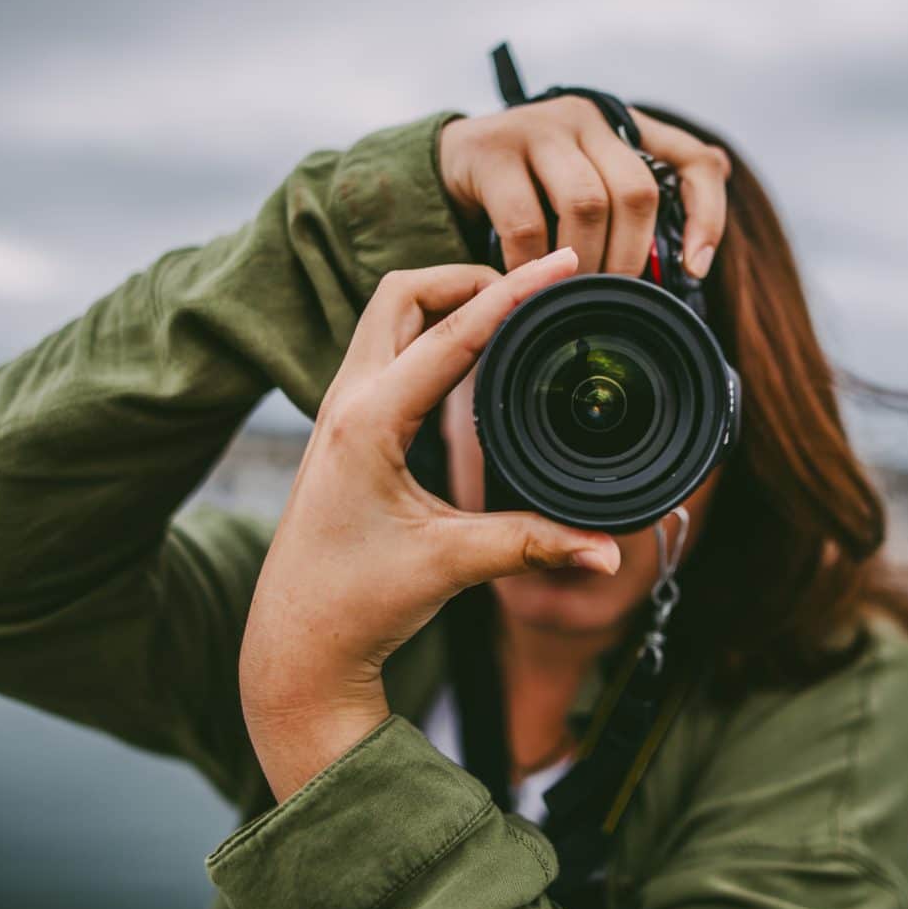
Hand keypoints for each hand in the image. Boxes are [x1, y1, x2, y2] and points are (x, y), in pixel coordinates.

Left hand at [239, 247, 619, 801]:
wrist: (297, 643)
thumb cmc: (355, 603)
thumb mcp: (451, 566)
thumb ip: (534, 546)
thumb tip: (610, 551)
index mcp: (368, 422)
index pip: (453, 333)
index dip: (514, 292)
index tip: (562, 264)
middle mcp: (347, 403)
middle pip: (404, 294)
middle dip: (468, 276)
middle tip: (531, 285)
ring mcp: (339, 412)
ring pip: (389, 317)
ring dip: (445, 299)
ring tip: (509, 308)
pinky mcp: (344, 429)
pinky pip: (387, 350)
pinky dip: (431, 332)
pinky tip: (471, 353)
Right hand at [438, 97, 731, 277]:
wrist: (453, 162)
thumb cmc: (533, 187)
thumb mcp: (588, 187)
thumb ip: (634, 210)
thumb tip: (695, 255)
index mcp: (623, 128)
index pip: (693, 161)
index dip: (707, 215)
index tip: (695, 268)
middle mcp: (586, 118)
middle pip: (635, 192)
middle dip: (629, 257)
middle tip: (613, 298)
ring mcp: (539, 128)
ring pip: (586, 204)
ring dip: (584, 263)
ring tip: (572, 296)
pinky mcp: (493, 151)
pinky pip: (526, 223)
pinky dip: (533, 266)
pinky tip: (529, 285)